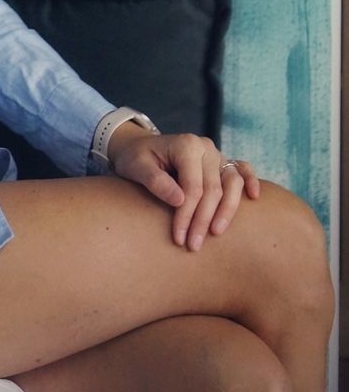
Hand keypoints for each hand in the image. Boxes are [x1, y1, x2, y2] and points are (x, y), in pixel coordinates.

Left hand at [107, 127, 260, 251]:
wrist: (139, 147)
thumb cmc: (136, 158)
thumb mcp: (136, 167)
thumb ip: (156, 181)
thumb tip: (180, 200)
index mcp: (186, 145)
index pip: (193, 186)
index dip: (187, 215)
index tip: (178, 238)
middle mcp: (205, 147)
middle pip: (213, 189)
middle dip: (203, 220)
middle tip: (193, 245)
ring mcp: (216, 154)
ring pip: (233, 183)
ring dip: (227, 211)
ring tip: (216, 233)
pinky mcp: (221, 162)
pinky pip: (242, 169)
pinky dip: (251, 181)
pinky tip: (254, 198)